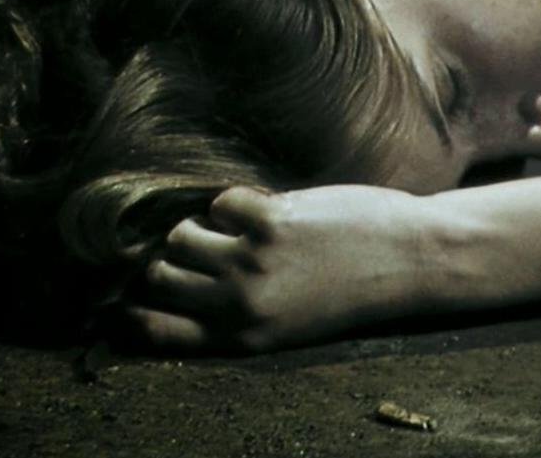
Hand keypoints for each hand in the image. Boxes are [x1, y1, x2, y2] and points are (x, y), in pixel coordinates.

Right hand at [127, 184, 435, 353]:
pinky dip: (237, 201)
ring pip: (180, 236)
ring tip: (236, 227)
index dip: (133, 309)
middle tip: (202, 247)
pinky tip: (269, 209)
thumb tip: (165, 279)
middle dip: (170, 258)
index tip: (137, 290)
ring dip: (200, 225)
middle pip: (156, 277)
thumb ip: (230, 310)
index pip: (152, 332)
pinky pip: (222, 202)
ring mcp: (253, 263)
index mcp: (239, 339)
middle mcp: (239, 306)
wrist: (407, 261)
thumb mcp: (282, 321)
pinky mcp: (273, 222)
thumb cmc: (345, 289)